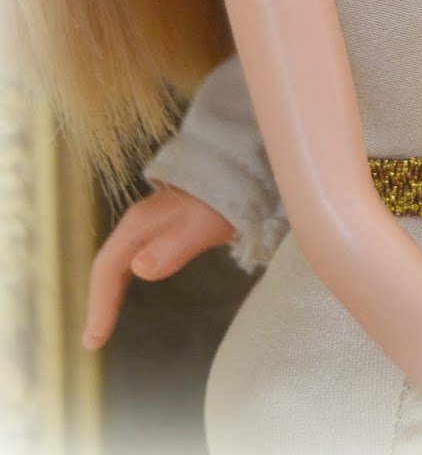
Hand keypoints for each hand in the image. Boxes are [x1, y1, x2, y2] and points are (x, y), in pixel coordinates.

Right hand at [83, 185, 234, 348]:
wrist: (238, 171)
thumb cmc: (223, 202)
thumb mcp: (202, 227)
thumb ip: (173, 247)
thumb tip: (138, 270)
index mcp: (140, 225)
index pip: (109, 268)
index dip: (100, 303)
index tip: (95, 339)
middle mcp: (138, 223)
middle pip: (108, 266)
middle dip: (98, 302)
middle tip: (92, 341)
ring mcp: (149, 223)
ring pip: (118, 262)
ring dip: (108, 292)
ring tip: (102, 324)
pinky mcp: (162, 226)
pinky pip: (131, 257)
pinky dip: (123, 279)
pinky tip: (127, 288)